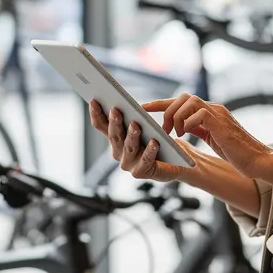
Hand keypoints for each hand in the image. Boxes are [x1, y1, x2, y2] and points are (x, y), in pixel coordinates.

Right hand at [88, 100, 202, 181]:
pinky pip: (145, 160)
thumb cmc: (160, 139)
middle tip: (116, 110)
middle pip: (114, 136)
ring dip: (131, 136)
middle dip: (115, 123)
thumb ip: (133, 117)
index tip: (94, 100)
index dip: (97, 114)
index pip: (102, 126)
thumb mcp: (145, 125)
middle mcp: (118, 152)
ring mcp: (129, 164)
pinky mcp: (141, 172)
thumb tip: (124, 101)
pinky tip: (154, 142)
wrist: (177, 161)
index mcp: (116, 139)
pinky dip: (149, 151)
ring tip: (135, 125)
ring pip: (128, 148)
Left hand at [142, 93, 272, 178]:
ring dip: (176, 117)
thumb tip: (181, 126)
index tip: (143, 107)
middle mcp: (214, 109)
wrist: (258, 161)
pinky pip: (199, 114)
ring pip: (189, 102)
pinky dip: (188, 123)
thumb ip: (199, 129)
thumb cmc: (236, 153)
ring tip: (176, 133)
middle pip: (183, 97)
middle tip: (164, 129)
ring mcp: (219, 114)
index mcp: (210, 112)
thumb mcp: (212, 138)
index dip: (161, 103)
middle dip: (167, 110)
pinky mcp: (221, 123)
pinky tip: (187, 134)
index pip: (182, 101)